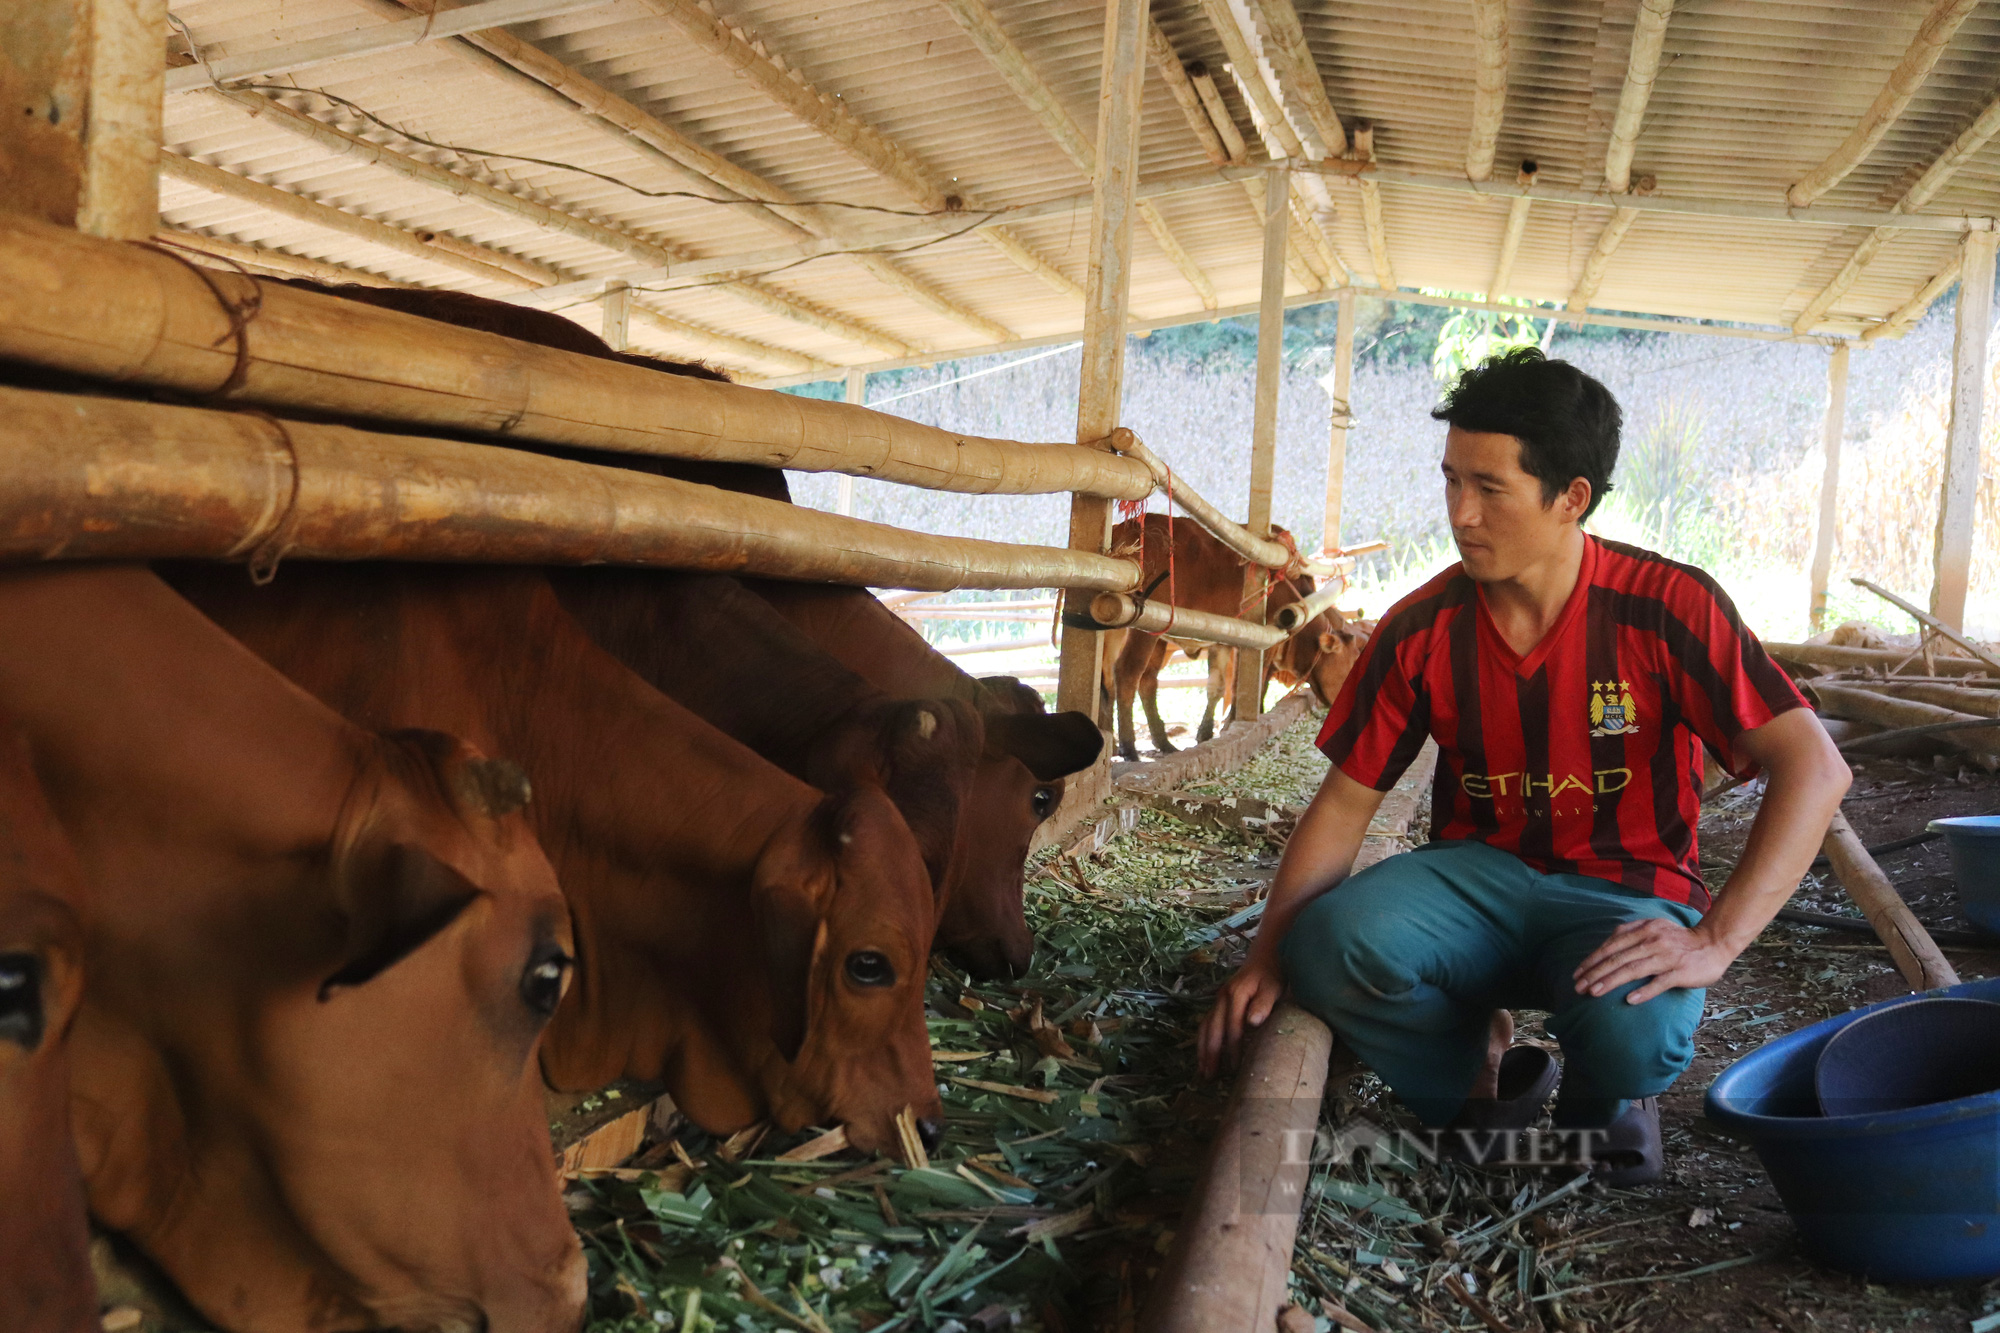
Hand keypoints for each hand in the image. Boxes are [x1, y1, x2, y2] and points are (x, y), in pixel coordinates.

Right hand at [1197, 952, 1285, 1078]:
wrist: (1264, 957)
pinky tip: (1204, 1056)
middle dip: (1211, 1053)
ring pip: (1205, 1027)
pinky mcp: (1218, 1004)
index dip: (1233, 1047)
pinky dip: (1203, 1041)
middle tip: (1211, 1076)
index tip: (1235, 1067)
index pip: (1232, 1025)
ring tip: (1203, 1072)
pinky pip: (1206, 1024)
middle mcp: (1222, 997)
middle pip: (1213, 1028)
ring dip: (1203, 1050)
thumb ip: (1264, 1003)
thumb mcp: (1273, 987)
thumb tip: (1252, 1022)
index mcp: (1236, 994)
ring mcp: (1218, 1000)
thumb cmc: (1272, 975)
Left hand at [1572, 918, 1735, 1004]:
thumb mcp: (1654, 927)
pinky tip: (1630, 1000)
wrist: (1713, 943)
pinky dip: (1645, 991)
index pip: (1612, 945)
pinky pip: (1660, 982)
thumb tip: (1607, 942)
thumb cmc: (1679, 939)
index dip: (1593, 959)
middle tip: (1578, 987)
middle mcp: (1653, 941)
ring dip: (1611, 981)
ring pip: (1634, 969)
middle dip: (1595, 973)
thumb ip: (1631, 931)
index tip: (1578, 973)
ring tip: (1594, 992)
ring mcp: (1667, 957)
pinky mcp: (1681, 972)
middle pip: (1618, 958)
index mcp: (1644, 929)